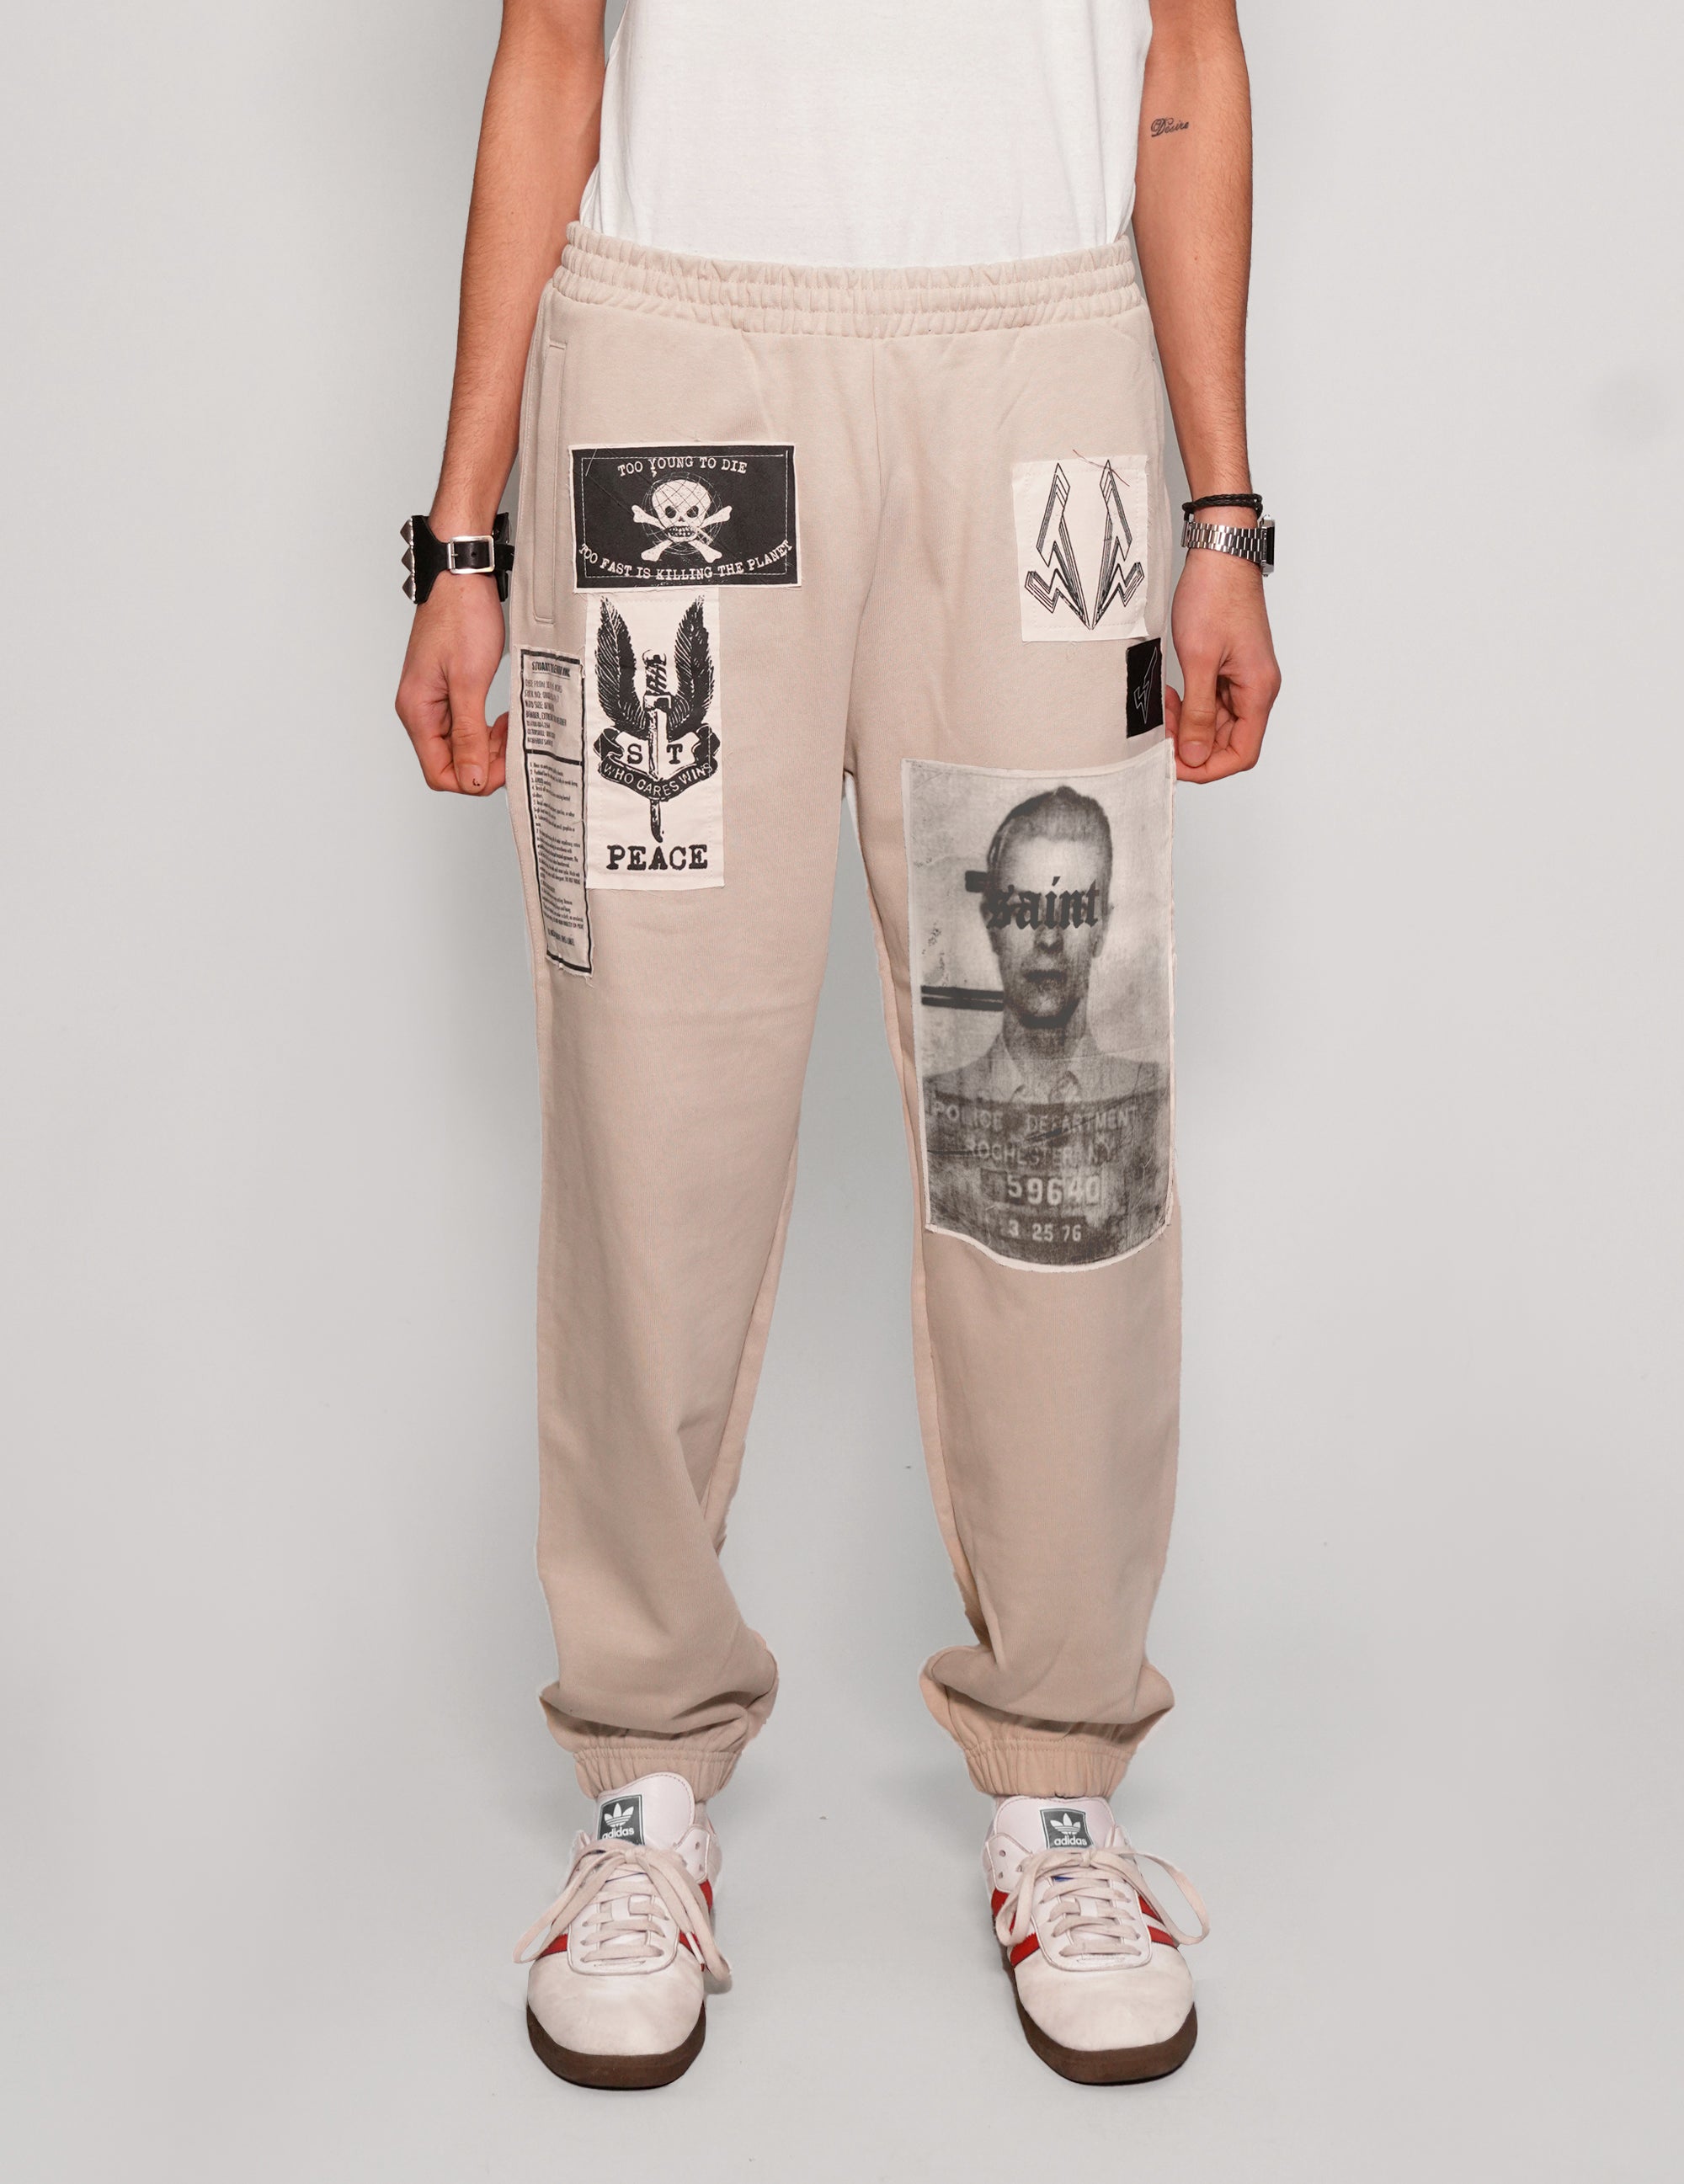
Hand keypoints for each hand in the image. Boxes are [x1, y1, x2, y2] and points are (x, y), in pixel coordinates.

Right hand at [394, 575, 508, 794]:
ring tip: (509, 729)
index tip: (503, 765)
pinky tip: (502, 721)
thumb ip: (468, 734)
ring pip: (459, 747)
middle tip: (513, 745)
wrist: (460, 578)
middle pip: (450, 763)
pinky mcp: (446, 691)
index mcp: (417, 711)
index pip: (439, 773)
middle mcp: (419, 710)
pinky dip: (485, 730)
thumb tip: (470, 778)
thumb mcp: (469, 682)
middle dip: (484, 762)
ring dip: (487, 747)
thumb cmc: (461, 617)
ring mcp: (432, 701)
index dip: (473, 779)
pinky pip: (464, 725)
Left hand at [1167, 545, 1280, 782]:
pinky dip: (1190, 706)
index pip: (1241, 754)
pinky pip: (1212, 703)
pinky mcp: (1230, 668)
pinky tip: (1171, 695)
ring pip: (1217, 725)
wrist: (1219, 554)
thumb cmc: (1214, 596)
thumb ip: (1199, 713)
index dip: (1208, 767)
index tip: (1176, 762)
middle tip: (1162, 730)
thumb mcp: (1198, 659)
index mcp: (1258, 691)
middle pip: (1228, 743)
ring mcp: (1244, 679)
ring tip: (1164, 709)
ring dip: (1188, 725)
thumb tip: (1196, 756)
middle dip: (1193, 745)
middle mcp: (1256, 689)